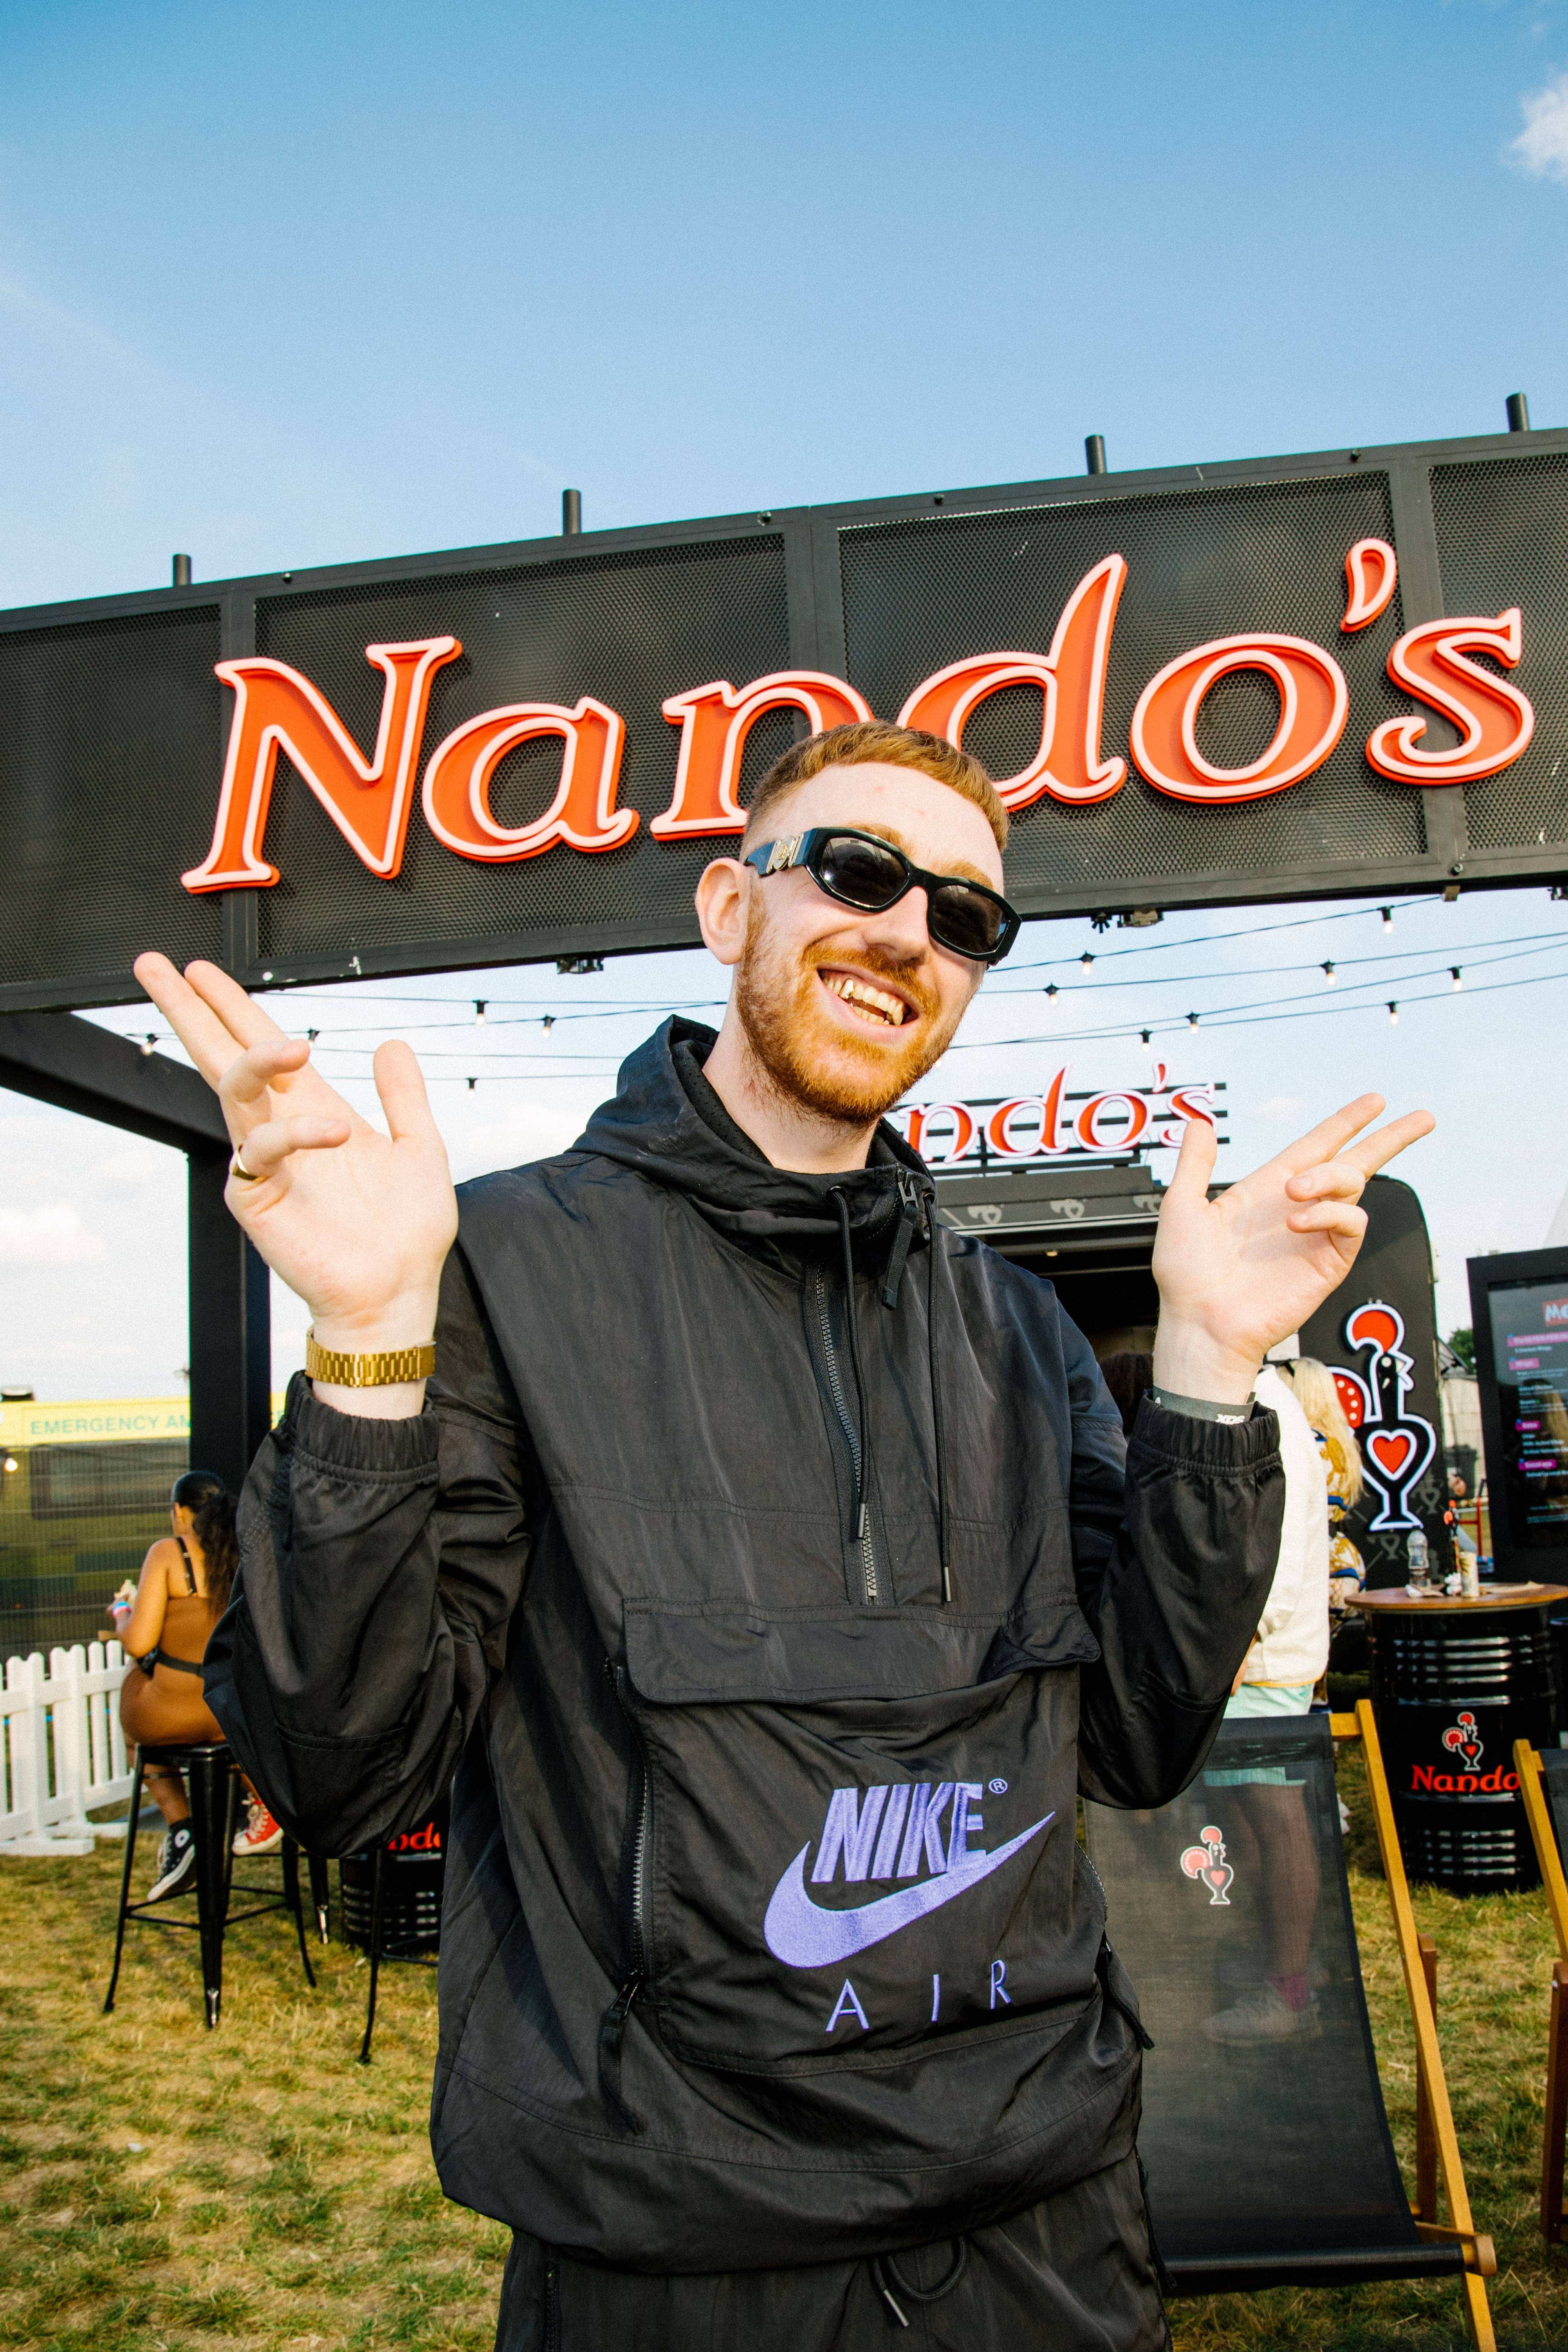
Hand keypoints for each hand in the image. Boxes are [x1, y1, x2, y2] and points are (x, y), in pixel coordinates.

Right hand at [133, 956, 457, 1405]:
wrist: (400, 1292)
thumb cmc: (407, 1230)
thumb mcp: (420, 1147)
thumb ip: (404, 1096)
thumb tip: (391, 1042)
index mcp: (312, 1111)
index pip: (260, 1046)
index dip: (230, 1007)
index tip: (199, 969)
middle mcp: (280, 1130)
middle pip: (219, 1056)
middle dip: (187, 1010)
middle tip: (155, 965)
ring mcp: (263, 1164)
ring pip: (232, 1091)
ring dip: (253, 1059)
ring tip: (294, 1045)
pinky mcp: (257, 1199)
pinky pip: (258, 1151)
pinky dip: (293, 1133)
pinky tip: (335, 1131)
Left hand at [1151, 1093, 1434, 1403]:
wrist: (1200, 1322)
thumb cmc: (1186, 1275)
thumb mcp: (1182, 1207)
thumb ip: (1195, 1165)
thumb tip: (1198, 1124)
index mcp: (1267, 1190)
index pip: (1318, 1145)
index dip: (1346, 1122)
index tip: (1374, 1101)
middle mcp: (1298, 1208)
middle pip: (1356, 1162)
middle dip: (1390, 1139)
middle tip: (1421, 1118)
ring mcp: (1316, 1235)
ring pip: (1352, 1185)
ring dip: (1330, 1177)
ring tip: (1295, 1190)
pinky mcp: (1328, 1263)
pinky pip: (1351, 1223)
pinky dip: (1332, 1211)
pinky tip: (1300, 1219)